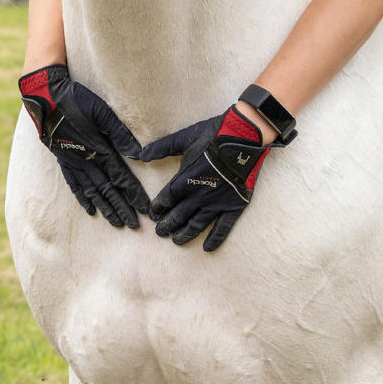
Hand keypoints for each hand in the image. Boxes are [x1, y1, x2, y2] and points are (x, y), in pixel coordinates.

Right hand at [19, 64, 149, 227]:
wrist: (45, 98)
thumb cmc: (76, 100)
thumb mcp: (102, 112)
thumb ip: (120, 133)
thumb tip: (138, 154)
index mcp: (99, 149)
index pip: (120, 178)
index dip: (133, 194)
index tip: (144, 209)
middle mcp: (86, 161)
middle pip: (108, 190)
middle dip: (122, 208)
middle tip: (134, 225)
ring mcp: (73, 162)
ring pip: (92, 191)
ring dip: (105, 208)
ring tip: (116, 223)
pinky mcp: (63, 160)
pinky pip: (74, 185)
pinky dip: (83, 198)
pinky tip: (90, 210)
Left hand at [139, 105, 274, 250]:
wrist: (244, 138)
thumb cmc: (213, 135)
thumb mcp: (183, 139)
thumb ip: (160, 148)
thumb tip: (137, 154)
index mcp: (184, 180)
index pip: (166, 199)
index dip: (158, 208)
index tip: (153, 214)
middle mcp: (198, 196)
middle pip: (178, 215)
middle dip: (167, 225)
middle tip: (160, 232)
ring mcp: (216, 203)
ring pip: (197, 225)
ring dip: (185, 234)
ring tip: (176, 241)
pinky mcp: (234, 206)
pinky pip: (223, 228)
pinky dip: (215, 239)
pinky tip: (207, 248)